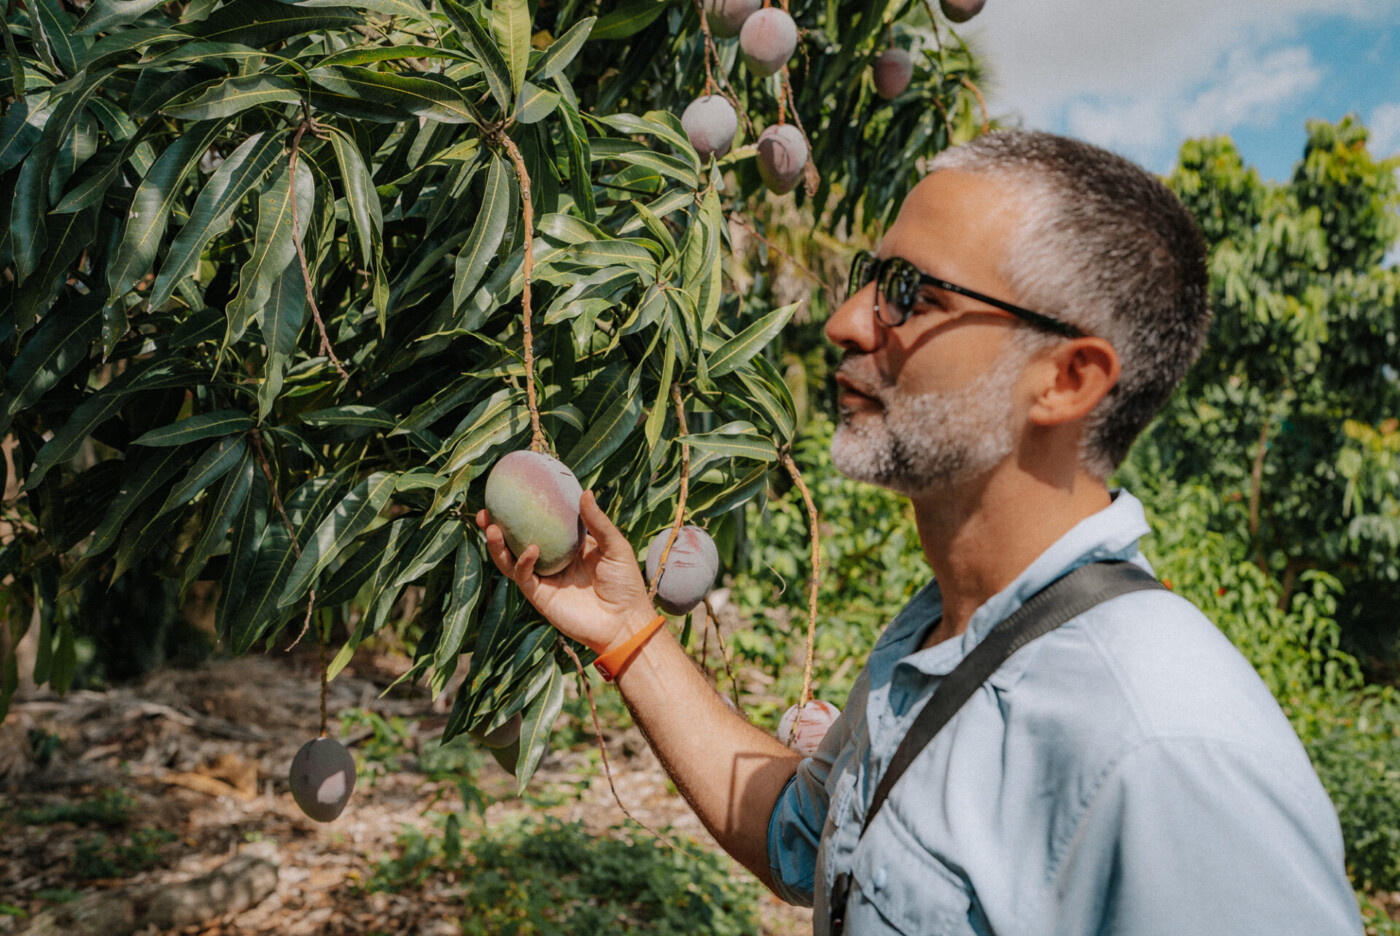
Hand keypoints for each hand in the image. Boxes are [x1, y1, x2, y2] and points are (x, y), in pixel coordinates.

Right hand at [476, 490, 654, 652]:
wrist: (624, 622)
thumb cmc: (625, 583)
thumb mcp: (615, 547)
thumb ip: (598, 522)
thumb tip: (585, 491)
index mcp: (566, 546)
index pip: (540, 524)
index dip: (523, 511)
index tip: (510, 492)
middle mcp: (550, 560)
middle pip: (516, 541)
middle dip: (497, 527)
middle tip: (485, 511)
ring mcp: (543, 579)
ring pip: (511, 560)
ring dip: (497, 545)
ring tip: (491, 527)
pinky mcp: (540, 597)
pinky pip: (524, 577)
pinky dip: (523, 562)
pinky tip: (531, 550)